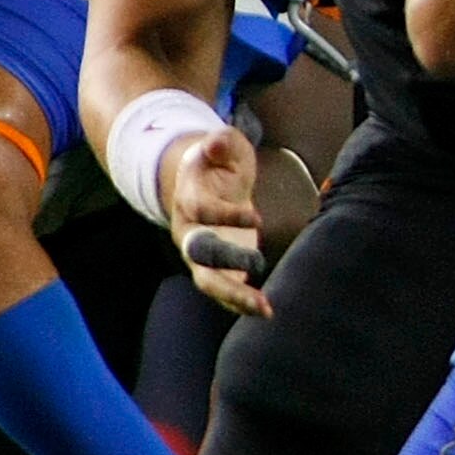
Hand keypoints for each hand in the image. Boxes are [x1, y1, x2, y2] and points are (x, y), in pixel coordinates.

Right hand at [165, 122, 270, 316]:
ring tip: (265, 308)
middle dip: (224, 260)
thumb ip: (221, 143)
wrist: (206, 183)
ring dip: (234, 295)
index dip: (224, 214)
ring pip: (208, 279)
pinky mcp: (217, 266)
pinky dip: (240, 303)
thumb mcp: (224, 145)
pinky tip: (266, 311)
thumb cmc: (219, 162)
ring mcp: (200, 252)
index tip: (256, 216)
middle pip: (197, 251)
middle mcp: (188, 229)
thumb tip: (214, 143)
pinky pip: (223, 290)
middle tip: (256, 265)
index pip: (200, 209)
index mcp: (188, 196)